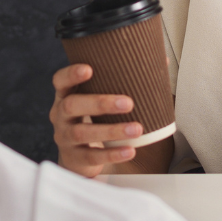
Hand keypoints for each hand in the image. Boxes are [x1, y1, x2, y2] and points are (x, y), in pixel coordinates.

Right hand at [48, 63, 141, 177]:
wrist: (78, 157)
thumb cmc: (93, 120)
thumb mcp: (100, 100)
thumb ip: (122, 83)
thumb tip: (161, 62)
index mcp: (67, 95)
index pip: (60, 81)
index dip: (71, 74)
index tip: (89, 69)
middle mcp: (61, 115)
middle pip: (72, 105)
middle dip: (100, 103)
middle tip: (128, 103)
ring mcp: (65, 138)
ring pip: (83, 132)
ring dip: (112, 130)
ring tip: (136, 129)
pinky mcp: (75, 158)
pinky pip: (92, 156)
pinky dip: (113, 153)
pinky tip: (130, 150)